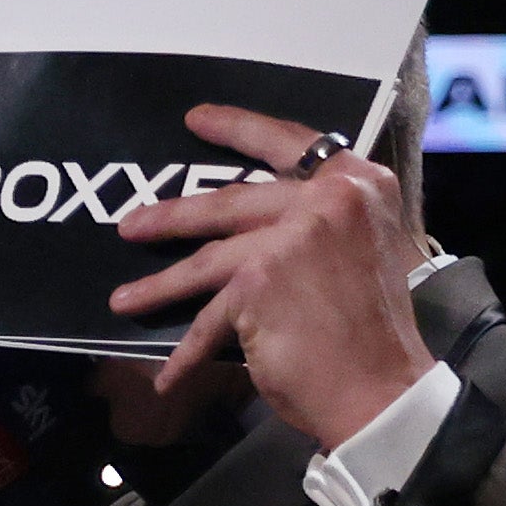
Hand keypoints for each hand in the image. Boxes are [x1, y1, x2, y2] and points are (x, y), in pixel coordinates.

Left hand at [105, 106, 432, 454]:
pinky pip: (209, 319)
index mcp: (359, 184)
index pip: (291, 142)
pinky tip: (169, 377)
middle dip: (175, 216)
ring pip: (208, 260)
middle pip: (233, 201)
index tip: (196, 120)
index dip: (240, 128)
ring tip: (124, 299)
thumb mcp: (364, 248)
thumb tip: (262, 220)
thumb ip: (323, 221)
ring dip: (161, 285)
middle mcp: (329, 200)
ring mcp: (291, 237)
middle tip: (132, 223)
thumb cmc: (372, 330)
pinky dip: (188, 352)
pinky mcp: (258, 281)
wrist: (381, 386)